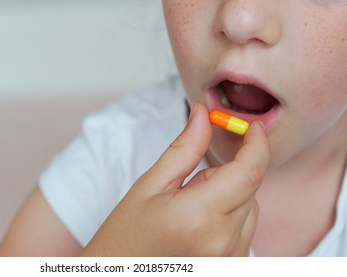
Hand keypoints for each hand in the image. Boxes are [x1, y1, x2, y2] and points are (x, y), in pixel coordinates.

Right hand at [80, 103, 269, 255]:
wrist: (119, 272)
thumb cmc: (127, 234)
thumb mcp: (150, 184)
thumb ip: (185, 148)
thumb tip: (203, 115)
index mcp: (199, 216)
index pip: (248, 172)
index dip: (256, 144)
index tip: (251, 127)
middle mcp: (222, 242)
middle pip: (251, 188)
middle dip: (230, 174)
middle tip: (191, 185)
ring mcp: (229, 259)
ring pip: (252, 209)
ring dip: (231, 198)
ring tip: (192, 211)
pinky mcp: (232, 267)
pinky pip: (246, 230)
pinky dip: (230, 218)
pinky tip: (200, 226)